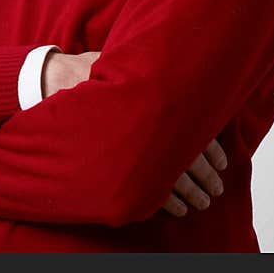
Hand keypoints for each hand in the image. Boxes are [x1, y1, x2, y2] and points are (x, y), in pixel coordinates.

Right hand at [41, 54, 227, 217]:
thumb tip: (183, 63)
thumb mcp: (121, 63)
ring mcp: (131, 149)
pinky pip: (148, 192)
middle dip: (205, 180)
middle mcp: (147, 128)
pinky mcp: (115, 165)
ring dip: (191, 195)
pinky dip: (166, 203)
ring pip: (172, 181)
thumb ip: (150, 72)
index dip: (212, 152)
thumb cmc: (88, 71)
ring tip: (201, 204)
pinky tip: (175, 210)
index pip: (196, 133)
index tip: (222, 165)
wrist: (51, 82)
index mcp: (156, 104)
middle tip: (216, 191)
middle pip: (189, 162)